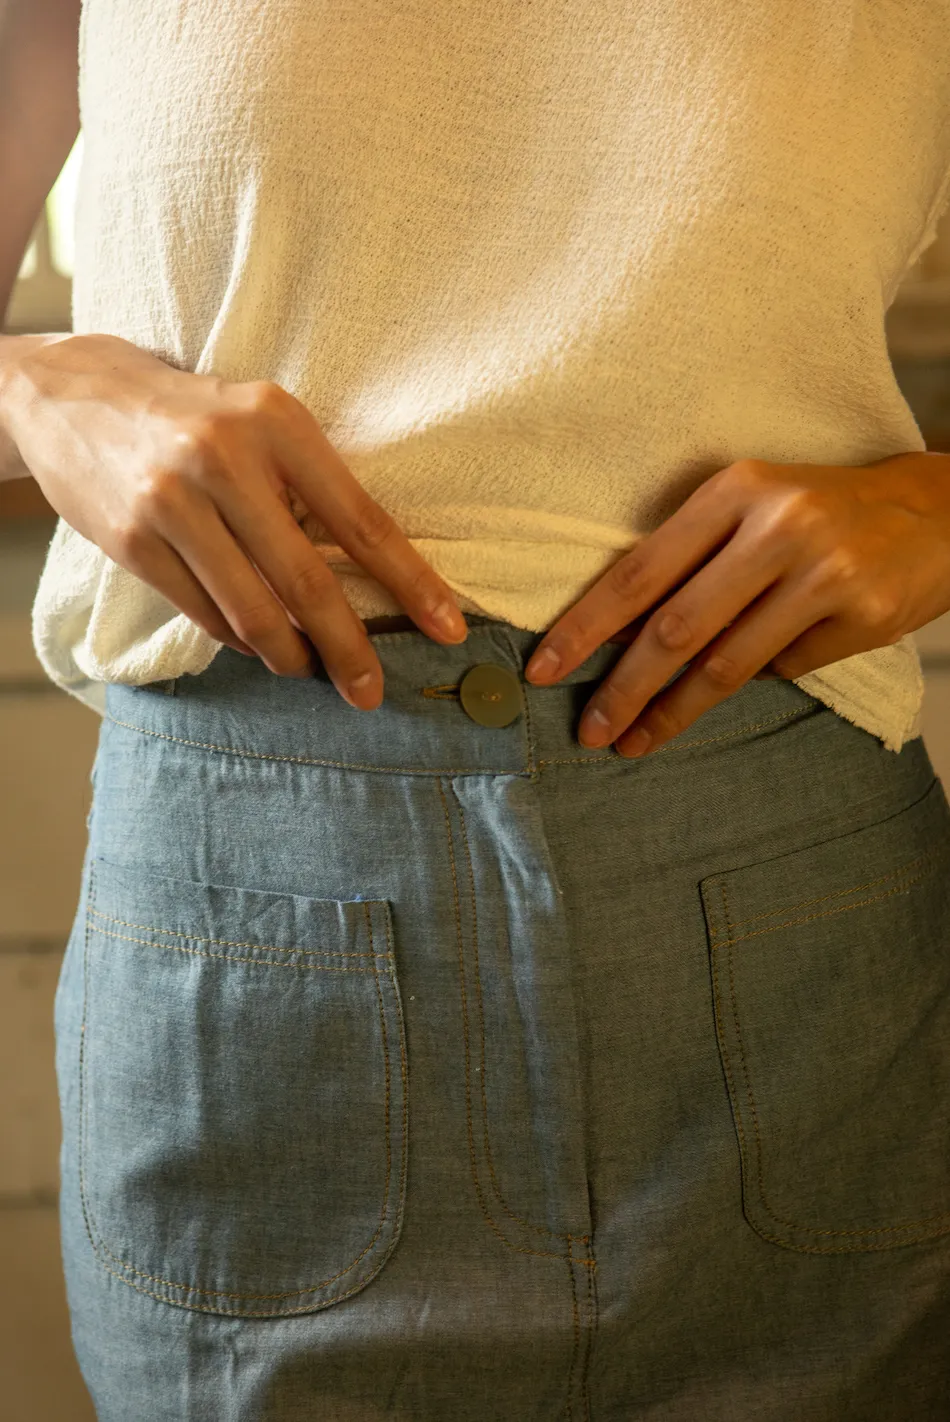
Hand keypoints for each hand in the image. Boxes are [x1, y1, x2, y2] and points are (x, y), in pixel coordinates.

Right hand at [1, 333, 468, 708]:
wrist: (76, 395)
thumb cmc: (197, 416)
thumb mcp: (262, 421)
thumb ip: (312, 486)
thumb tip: (374, 580)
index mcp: (278, 423)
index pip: (362, 520)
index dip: (411, 583)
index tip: (448, 629)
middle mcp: (224, 459)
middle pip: (308, 582)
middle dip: (348, 649)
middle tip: (371, 691)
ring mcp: (172, 502)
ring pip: (253, 612)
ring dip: (290, 657)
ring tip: (309, 671)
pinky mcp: (132, 541)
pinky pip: (205, 614)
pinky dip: (240, 641)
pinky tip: (257, 646)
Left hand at [524, 453, 949, 755]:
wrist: (936, 510)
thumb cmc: (819, 512)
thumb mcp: (750, 509)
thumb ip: (687, 560)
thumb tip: (610, 637)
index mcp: (735, 490)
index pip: (641, 569)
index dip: (585, 626)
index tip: (545, 669)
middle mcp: (778, 525)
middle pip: (676, 627)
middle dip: (623, 688)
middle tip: (589, 731)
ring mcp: (823, 572)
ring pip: (726, 664)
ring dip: (671, 712)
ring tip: (632, 742)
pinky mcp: (861, 614)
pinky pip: (784, 668)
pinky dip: (759, 677)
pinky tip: (747, 677)